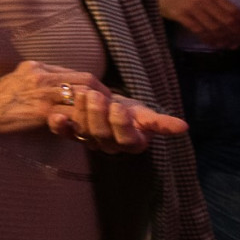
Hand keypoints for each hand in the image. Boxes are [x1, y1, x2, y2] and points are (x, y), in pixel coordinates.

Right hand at [0, 60, 110, 134]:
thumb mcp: (20, 78)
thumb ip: (41, 79)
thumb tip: (63, 85)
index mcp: (38, 67)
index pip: (77, 73)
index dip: (95, 87)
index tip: (100, 100)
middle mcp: (42, 76)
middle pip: (86, 81)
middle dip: (103, 97)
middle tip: (109, 111)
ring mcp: (42, 93)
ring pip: (83, 97)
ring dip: (96, 110)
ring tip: (101, 122)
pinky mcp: (41, 110)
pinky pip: (72, 115)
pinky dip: (83, 123)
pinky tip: (86, 131)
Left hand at [46, 85, 186, 153]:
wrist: (109, 107)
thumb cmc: (130, 111)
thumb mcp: (145, 114)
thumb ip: (160, 122)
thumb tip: (184, 127)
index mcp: (131, 144)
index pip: (126, 139)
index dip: (120, 124)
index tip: (117, 106)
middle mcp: (110, 147)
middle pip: (102, 135)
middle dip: (97, 114)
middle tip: (93, 95)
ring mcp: (90, 142)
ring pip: (84, 132)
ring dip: (80, 112)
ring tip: (80, 92)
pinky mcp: (72, 135)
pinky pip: (65, 134)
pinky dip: (59, 126)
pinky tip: (56, 115)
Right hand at [159, 0, 239, 50]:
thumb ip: (213, 2)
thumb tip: (231, 20)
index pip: (233, 9)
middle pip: (226, 20)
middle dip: (237, 33)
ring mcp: (191, 6)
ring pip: (214, 27)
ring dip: (224, 39)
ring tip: (230, 46)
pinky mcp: (180, 15)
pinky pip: (199, 30)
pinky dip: (209, 39)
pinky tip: (214, 44)